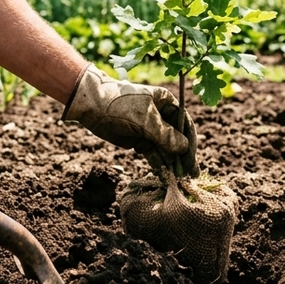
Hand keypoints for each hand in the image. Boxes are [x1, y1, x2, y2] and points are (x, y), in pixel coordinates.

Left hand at [62, 65, 195, 174]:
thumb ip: (165, 135)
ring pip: (165, 149)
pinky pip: (153, 154)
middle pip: (177, 138)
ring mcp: (150, 129)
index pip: (185, 124)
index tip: (192, 160)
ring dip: (172, 163)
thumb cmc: (121, 105)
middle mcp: (162, 116)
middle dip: (183, 156)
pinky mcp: (139, 140)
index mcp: (167, 103)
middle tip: (192, 175)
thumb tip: (184, 148)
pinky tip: (165, 177)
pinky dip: (159, 165)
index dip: (190, 143)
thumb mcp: (145, 119)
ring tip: (180, 180)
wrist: (91, 105)